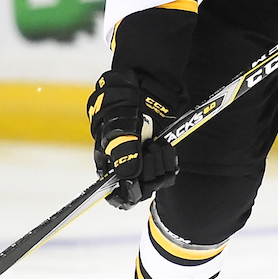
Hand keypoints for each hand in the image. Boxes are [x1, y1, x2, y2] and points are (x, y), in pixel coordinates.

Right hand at [87, 70, 177, 209]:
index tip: (135, 187)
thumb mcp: (120, 124)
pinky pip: (169, 172)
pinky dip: (169, 159)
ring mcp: (144, 160)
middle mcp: (125, 164)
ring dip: (159, 162)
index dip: (124, 195)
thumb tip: (128, 177)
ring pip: (155, 181)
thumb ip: (124, 152)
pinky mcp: (160, 155)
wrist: (147, 84)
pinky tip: (165, 145)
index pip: (115, 192)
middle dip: (147, 171)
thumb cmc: (125, 101)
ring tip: (155, 142)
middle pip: (139, 189)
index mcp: (108, 160)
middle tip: (147, 148)